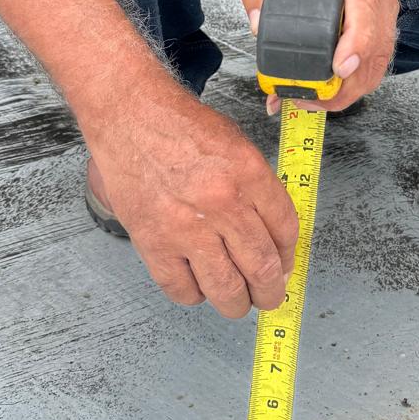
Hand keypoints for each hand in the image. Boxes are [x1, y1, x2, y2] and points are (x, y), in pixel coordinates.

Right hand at [88, 89, 299, 318]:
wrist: (129, 116)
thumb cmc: (179, 126)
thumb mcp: (236, 143)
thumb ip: (257, 187)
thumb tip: (273, 234)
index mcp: (248, 173)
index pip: (285, 230)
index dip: (289, 255)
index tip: (285, 264)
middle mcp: (221, 203)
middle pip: (262, 267)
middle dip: (271, 291)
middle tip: (270, 296)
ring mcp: (186, 227)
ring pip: (226, 289)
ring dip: (238, 303)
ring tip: (238, 301)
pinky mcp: (153, 242)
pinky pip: (182, 289)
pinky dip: (195, 295)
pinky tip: (198, 284)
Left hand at [241, 0, 402, 115]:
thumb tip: (260, 26)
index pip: (366, 6)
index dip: (357, 42)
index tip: (339, 68)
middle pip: (378, 43)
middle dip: (349, 82)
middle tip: (315, 101)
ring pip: (382, 55)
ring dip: (354, 86)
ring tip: (319, 102)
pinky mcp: (388, 14)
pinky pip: (380, 52)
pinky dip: (358, 76)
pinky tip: (333, 89)